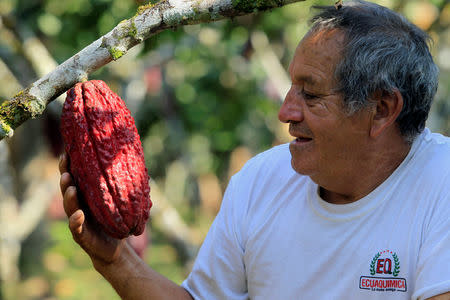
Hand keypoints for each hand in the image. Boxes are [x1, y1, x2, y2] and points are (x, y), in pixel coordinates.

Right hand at [59, 153, 124, 268]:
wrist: (116, 249)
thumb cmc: (118, 221)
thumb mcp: (120, 201)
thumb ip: (122, 185)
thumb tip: (136, 161)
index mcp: (86, 196)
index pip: (75, 178)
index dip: (69, 166)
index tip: (67, 152)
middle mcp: (79, 206)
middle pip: (68, 189)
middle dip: (65, 178)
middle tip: (66, 168)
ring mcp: (78, 221)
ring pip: (70, 207)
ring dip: (69, 197)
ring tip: (71, 187)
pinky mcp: (82, 236)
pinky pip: (76, 228)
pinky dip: (76, 221)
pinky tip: (79, 214)